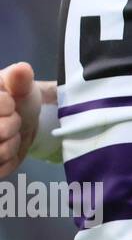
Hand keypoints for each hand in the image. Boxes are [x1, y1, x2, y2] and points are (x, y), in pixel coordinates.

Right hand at [0, 63, 41, 177]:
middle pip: (1, 130)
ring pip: (0, 152)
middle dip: (11, 126)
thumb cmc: (16, 99)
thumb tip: (21, 69)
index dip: (7, 106)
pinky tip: (8, 149)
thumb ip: (20, 78)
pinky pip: (0, 169)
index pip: (1, 105)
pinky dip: (8, 161)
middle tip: (13, 120)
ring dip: (11, 145)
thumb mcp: (20, 85)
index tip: (11, 104)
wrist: (19, 120)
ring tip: (11, 135)